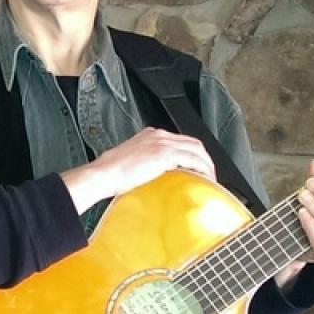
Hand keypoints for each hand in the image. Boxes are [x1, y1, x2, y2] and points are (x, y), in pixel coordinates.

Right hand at [61, 128, 215, 212]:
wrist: (103, 174)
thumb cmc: (110, 173)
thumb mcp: (130, 162)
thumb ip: (145, 164)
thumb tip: (153, 177)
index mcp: (150, 135)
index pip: (179, 140)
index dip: (192, 153)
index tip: (195, 166)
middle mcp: (158, 135)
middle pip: (193, 142)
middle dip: (204, 157)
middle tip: (208, 174)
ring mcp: (162, 143)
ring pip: (196, 149)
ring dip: (206, 164)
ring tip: (209, 179)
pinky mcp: (165, 154)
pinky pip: (193, 159)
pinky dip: (202, 168)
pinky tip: (204, 179)